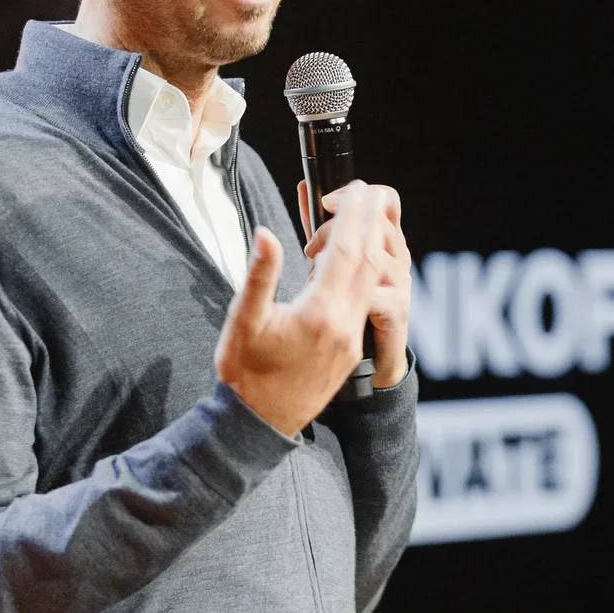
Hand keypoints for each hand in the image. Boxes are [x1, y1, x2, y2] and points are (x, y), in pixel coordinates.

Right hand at [214, 181, 392, 436]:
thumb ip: (259, 275)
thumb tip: (267, 234)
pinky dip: (362, 272)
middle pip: (368, 261)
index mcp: (320, 313)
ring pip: (370, 281)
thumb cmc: (244, 373)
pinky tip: (348, 262)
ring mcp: (350, 338)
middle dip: (369, 222)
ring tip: (356, 221)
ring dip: (367, 247)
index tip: (354, 188)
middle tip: (363, 192)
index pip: (347, 251)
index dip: (353, 215)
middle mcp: (344, 324)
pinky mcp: (349, 348)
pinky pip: (364, 299)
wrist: (258, 424)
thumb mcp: (243, 321)